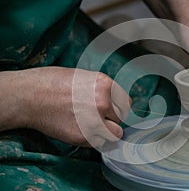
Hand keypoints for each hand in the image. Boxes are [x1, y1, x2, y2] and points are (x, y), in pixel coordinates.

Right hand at [0, 67, 130, 147]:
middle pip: (121, 117)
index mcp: (105, 84)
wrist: (29, 96)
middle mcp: (104, 102)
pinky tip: (82, 132)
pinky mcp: (84, 137)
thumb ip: (100, 88)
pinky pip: (100, 143)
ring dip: (107, 132)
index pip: (126, 102)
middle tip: (97, 117)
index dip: (117, 107)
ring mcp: (95, 120)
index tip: (110, 110)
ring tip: (92, 127)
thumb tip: (111, 99)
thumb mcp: (82, 77)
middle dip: (111, 118)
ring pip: (116, 133)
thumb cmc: (51, 83)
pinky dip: (95, 140)